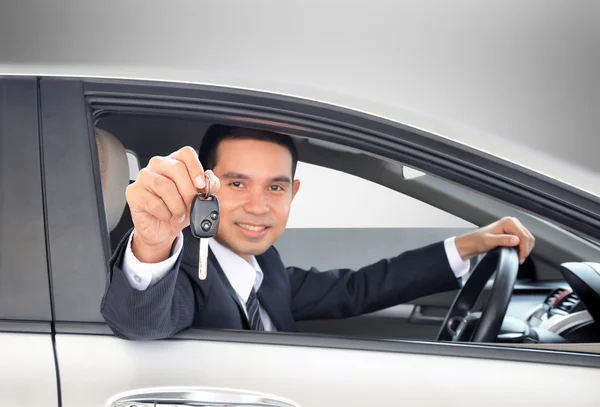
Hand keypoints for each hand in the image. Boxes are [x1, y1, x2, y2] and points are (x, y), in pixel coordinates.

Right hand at [126, 146, 220, 262]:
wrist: (161, 230)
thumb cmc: (178, 211)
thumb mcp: (198, 200)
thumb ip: (209, 187)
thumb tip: (210, 177)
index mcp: (175, 162)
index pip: (186, 153)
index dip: (196, 168)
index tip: (201, 185)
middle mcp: (158, 165)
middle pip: (176, 168)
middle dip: (188, 191)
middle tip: (191, 204)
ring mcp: (144, 177)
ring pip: (165, 186)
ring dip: (177, 205)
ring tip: (178, 213)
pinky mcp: (134, 192)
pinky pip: (154, 202)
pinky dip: (165, 214)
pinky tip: (166, 216)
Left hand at [455, 217, 534, 264]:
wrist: (472, 242)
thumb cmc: (478, 240)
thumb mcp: (489, 241)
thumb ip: (503, 240)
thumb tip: (516, 240)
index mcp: (508, 222)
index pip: (524, 236)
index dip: (524, 248)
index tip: (521, 257)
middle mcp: (512, 222)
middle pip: (528, 237)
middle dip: (526, 249)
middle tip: (520, 259)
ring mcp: (513, 227)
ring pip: (528, 239)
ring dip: (525, 249)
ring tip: (518, 256)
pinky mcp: (513, 232)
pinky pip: (523, 240)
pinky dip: (522, 247)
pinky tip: (517, 252)